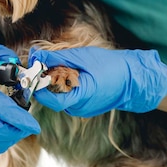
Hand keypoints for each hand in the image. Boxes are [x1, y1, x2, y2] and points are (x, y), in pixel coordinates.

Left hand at [29, 46, 166, 116]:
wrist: (132, 78)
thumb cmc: (110, 66)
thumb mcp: (81, 57)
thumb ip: (56, 58)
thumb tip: (34, 56)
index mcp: (80, 98)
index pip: (50, 99)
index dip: (38, 85)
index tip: (34, 70)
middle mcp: (78, 108)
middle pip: (52, 96)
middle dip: (45, 80)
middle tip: (45, 62)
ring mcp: (81, 109)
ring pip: (59, 96)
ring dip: (55, 81)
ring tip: (64, 66)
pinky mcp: (83, 107)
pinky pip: (67, 96)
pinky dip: (64, 85)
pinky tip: (72, 73)